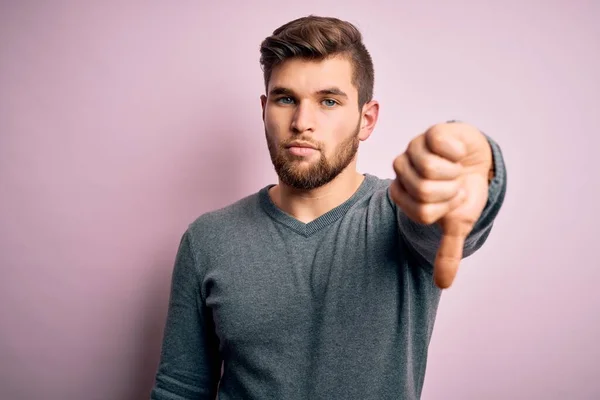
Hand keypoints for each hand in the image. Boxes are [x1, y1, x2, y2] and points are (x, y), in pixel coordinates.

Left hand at [390, 122, 492, 288]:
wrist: (478, 162)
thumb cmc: (463, 191)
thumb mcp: (457, 223)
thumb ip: (447, 252)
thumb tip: (443, 285)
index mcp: (402, 194)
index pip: (421, 212)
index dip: (445, 209)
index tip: (450, 202)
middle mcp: (401, 171)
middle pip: (423, 190)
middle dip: (449, 191)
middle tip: (454, 184)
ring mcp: (413, 149)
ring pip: (428, 168)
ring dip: (453, 172)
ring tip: (455, 169)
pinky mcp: (429, 133)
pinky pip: (440, 145)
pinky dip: (457, 152)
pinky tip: (456, 153)